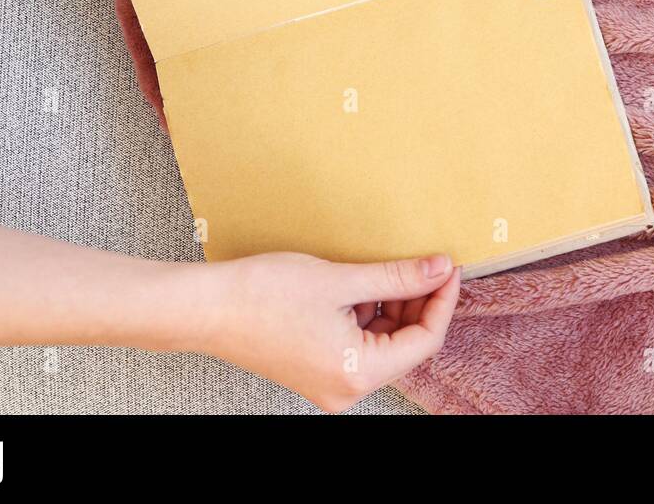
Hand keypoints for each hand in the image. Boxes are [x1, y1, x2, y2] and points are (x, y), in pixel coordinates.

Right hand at [190, 251, 460, 411]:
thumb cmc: (262, 295)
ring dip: (393, 307)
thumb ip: (397, 277)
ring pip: (383, 343)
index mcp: (357, 373)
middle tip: (426, 264)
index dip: (442, 300)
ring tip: (390, 271)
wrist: (204, 308)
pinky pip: (359, 344)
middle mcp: (346, 388)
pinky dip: (367, 315)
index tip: (449, 267)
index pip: (424, 341)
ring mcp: (330, 382)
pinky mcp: (316, 369)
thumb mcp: (342, 280)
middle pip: (405, 346)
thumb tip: (439, 269)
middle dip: (419, 303)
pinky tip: (361, 286)